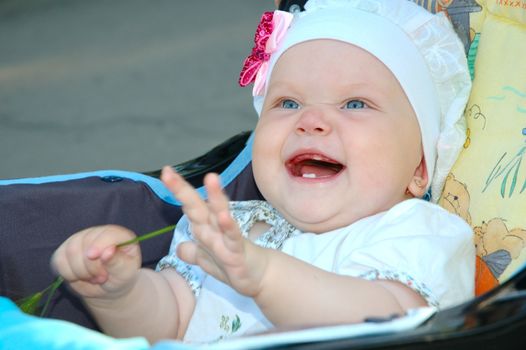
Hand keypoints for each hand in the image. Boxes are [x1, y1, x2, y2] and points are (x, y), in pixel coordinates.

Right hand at [51, 225, 140, 298]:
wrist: (107, 288)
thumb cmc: (120, 277)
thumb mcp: (125, 272)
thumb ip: (117, 262)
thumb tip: (108, 252)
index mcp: (118, 235)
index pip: (107, 234)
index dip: (99, 244)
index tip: (93, 257)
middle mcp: (97, 233)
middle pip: (85, 242)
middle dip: (91, 266)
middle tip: (101, 278)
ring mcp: (79, 240)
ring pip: (70, 251)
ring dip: (80, 271)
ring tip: (92, 279)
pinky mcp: (64, 251)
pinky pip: (59, 260)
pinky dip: (68, 273)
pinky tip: (79, 278)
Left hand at [161, 166, 267, 296]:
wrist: (259, 277)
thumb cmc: (233, 264)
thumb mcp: (208, 261)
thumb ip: (193, 252)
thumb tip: (180, 248)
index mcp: (205, 228)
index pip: (190, 206)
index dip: (177, 190)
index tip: (166, 171)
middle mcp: (214, 228)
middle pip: (197, 206)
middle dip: (182, 190)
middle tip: (168, 172)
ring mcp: (227, 238)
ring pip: (218, 215)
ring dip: (216, 197)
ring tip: (211, 178)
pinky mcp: (238, 251)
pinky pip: (232, 237)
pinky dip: (228, 226)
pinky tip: (224, 216)